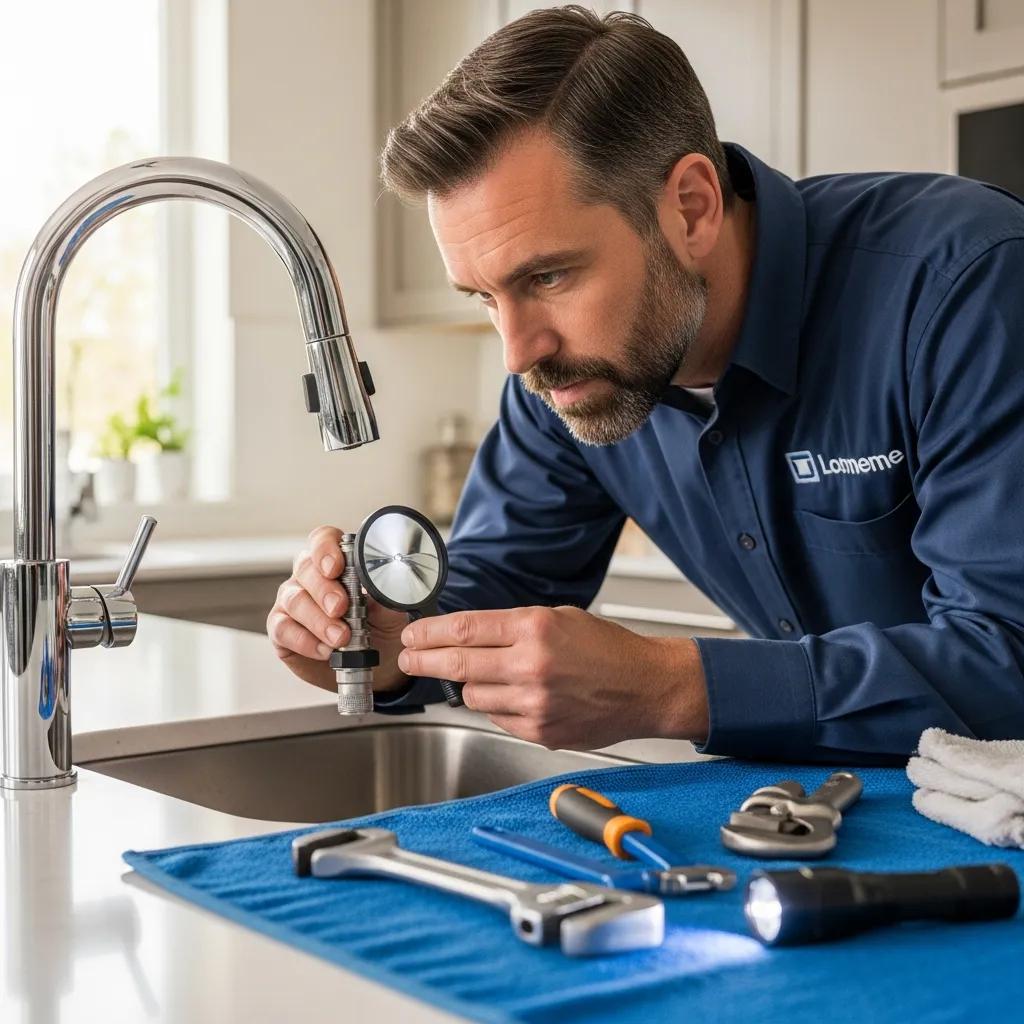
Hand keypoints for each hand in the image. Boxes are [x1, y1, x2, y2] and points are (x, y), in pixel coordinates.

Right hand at [267, 525, 409, 692]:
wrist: (372, 666)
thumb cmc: (380, 629)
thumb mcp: (390, 613)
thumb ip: (385, 597)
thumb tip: (387, 586)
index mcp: (337, 562)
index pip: (323, 539)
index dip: (325, 548)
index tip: (335, 566)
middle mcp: (310, 577)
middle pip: (305, 568)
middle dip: (324, 589)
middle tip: (340, 608)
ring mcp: (292, 601)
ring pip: (294, 600)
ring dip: (318, 620)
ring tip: (340, 637)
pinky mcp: (282, 629)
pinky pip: (283, 629)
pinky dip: (305, 640)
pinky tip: (324, 650)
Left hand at [398, 605, 708, 749]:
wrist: (646, 687)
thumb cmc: (607, 649)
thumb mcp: (559, 617)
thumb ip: (512, 627)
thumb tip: (467, 635)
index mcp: (536, 630)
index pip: (464, 630)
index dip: (430, 633)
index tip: (413, 635)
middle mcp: (532, 667)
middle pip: (457, 664)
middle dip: (424, 660)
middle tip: (409, 657)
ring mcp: (535, 704)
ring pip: (473, 696)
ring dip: (468, 684)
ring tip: (481, 674)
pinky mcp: (540, 732)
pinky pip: (497, 717)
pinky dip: (496, 705)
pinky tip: (511, 694)